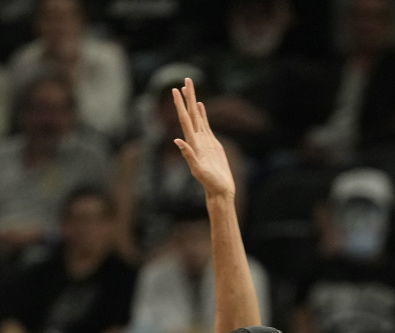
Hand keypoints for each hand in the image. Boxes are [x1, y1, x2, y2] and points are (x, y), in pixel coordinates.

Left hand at [173, 78, 236, 199]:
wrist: (220, 190)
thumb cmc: (210, 183)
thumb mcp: (198, 170)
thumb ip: (188, 156)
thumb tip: (177, 141)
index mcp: (192, 143)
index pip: (185, 120)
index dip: (180, 105)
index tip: (175, 91)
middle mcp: (196, 139)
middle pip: (191, 114)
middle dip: (187, 97)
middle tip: (186, 79)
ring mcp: (204, 141)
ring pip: (197, 117)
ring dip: (193, 102)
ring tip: (189, 88)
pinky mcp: (212, 144)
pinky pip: (205, 125)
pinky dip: (202, 114)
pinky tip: (200, 106)